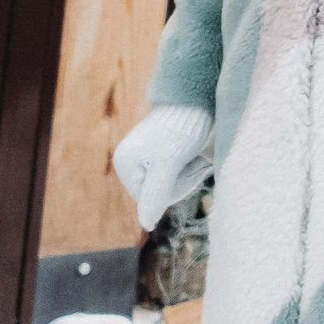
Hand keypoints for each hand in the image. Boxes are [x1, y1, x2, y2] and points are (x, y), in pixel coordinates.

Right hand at [113, 105, 213, 229]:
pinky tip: (198, 155)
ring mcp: (147, 156)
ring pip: (172, 184)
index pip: (150, 200)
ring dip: (190, 173)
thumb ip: (156, 195)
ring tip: (198, 155)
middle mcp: (132, 161)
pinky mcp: (163, 151)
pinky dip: (192, 166)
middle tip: (195, 159)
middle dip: (183, 181)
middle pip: (160, 193)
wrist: (198, 98)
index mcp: (125, 163)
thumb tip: (146, 225)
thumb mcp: (169, 165)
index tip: (185, 168)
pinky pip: (178, 172)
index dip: (173, 190)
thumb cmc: (182, 129)